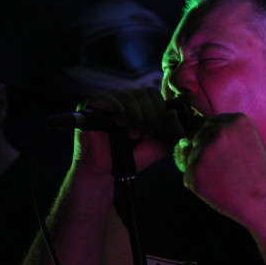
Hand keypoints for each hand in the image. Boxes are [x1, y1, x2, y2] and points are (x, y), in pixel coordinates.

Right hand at [72, 88, 186, 175]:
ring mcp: (107, 101)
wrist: (109, 170)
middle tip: (143, 136)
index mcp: (140, 103)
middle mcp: (124, 98)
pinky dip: (118, 110)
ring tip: (132, 135)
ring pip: (128, 95)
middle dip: (149, 117)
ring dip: (135, 117)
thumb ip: (174, 131)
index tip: (154, 132)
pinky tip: (121, 124)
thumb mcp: (161, 146)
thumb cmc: (134, 157)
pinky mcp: (91, 106)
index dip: (158, 111)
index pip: (153, 93)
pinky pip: (108, 99)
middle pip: (143, 93)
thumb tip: (173, 112)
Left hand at [175, 113, 265, 223]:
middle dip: (208, 153)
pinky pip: (188, 176)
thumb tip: (183, 142)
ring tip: (225, 180)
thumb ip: (221, 135)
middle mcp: (219, 131)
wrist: (264, 203)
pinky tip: (218, 189)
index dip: (220, 143)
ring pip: (192, 157)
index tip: (232, 157)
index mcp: (236, 120)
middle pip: (199, 137)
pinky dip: (199, 185)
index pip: (212, 125)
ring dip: (203, 169)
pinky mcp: (195, 171)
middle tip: (229, 170)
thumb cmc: (256, 175)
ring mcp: (205, 151)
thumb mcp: (248, 143)